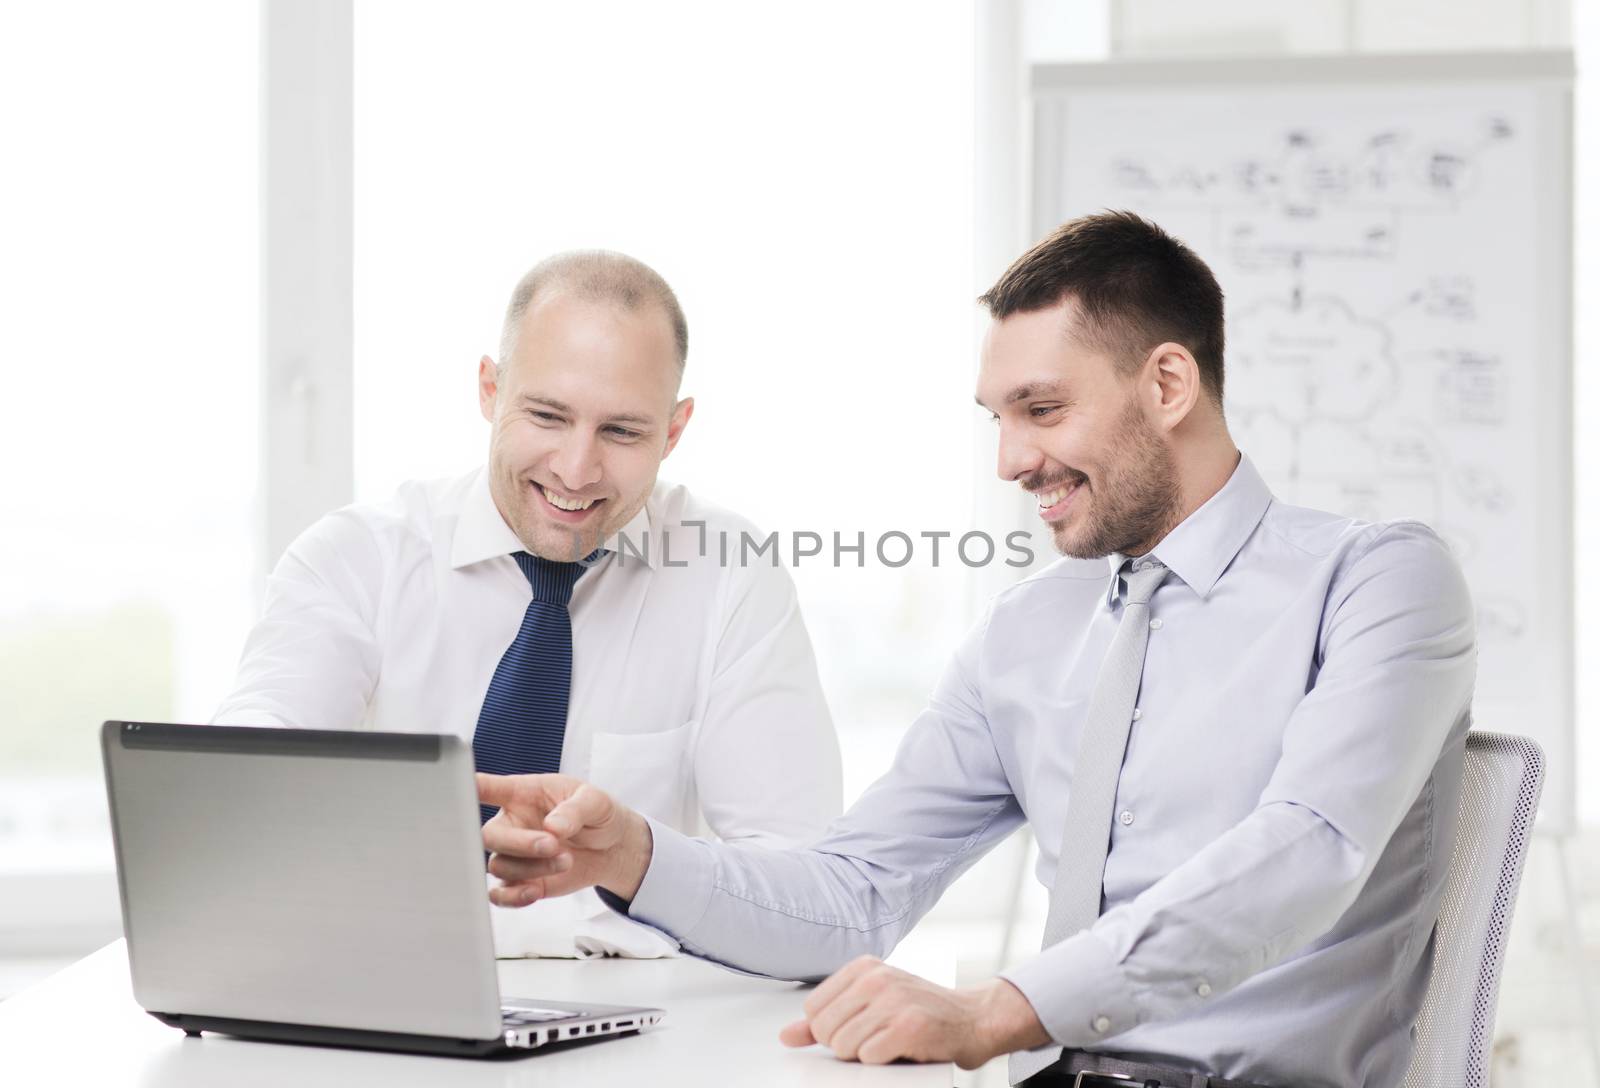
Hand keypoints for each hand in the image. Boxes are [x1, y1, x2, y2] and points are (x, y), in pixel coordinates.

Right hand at [476, 773, 652, 906]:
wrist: (611, 847)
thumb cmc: (597, 814)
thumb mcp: (595, 801)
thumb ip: (575, 809)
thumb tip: (553, 826)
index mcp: (522, 794)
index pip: (486, 787)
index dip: (467, 787)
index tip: (459, 789)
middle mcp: (511, 823)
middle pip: (488, 835)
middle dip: (519, 843)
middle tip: (552, 844)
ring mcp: (513, 854)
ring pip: (499, 866)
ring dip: (531, 868)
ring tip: (566, 860)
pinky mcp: (521, 880)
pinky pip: (501, 894)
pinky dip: (514, 897)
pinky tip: (533, 892)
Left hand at [778, 956, 1048, 1069]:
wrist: (971, 1019)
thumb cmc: (917, 1012)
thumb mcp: (869, 1006)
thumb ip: (825, 1019)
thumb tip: (786, 1035)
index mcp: (862, 968)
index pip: (813, 1010)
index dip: (830, 1030)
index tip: (857, 1028)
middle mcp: (876, 978)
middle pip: (825, 1030)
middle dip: (846, 1045)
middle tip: (876, 1038)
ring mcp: (893, 1000)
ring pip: (843, 1046)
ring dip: (864, 1055)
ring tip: (888, 1042)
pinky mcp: (909, 1026)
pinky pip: (869, 1056)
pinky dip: (882, 1061)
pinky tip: (901, 1049)